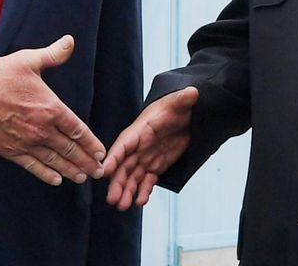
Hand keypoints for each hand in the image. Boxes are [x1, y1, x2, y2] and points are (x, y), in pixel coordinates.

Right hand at [0, 35, 105, 185]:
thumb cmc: (1, 75)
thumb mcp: (29, 60)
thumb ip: (53, 54)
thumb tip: (70, 41)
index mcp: (51, 107)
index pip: (78, 130)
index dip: (91, 143)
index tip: (101, 153)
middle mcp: (42, 128)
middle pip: (70, 149)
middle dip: (86, 162)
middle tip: (98, 172)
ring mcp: (26, 142)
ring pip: (54, 161)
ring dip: (71, 171)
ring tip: (82, 177)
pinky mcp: (10, 150)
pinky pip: (32, 166)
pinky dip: (46, 174)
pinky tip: (56, 180)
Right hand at [103, 86, 198, 209]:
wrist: (185, 116)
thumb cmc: (176, 107)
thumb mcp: (179, 102)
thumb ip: (183, 99)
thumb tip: (192, 91)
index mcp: (140, 130)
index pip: (124, 144)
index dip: (114, 157)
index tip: (104, 171)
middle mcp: (139, 146)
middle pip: (124, 166)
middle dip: (117, 182)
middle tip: (113, 199)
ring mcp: (146, 157)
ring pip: (132, 177)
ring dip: (127, 191)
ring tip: (123, 206)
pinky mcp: (156, 165)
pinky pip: (147, 180)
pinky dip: (143, 191)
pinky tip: (140, 201)